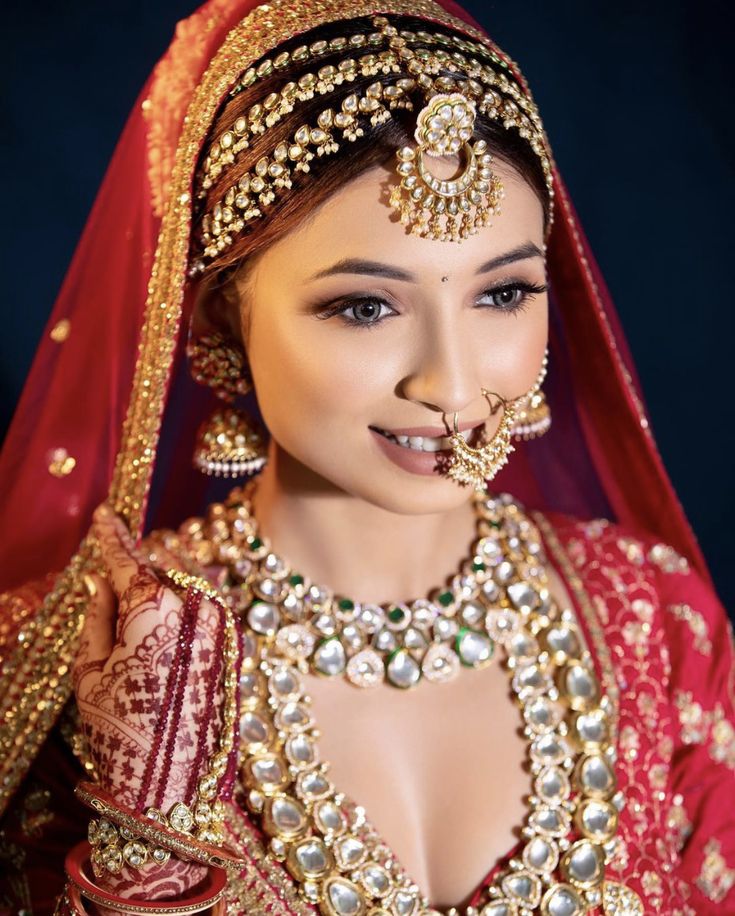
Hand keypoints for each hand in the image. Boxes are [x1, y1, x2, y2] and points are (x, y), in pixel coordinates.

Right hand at [73, 504, 227, 815]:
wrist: (171, 787)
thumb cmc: (120, 732)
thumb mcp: (90, 675)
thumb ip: (95, 619)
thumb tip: (99, 582)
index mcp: (154, 610)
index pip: (131, 561)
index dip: (114, 538)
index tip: (106, 515)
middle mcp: (196, 608)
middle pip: (162, 570)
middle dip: (139, 568)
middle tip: (117, 569)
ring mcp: (221, 626)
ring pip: (190, 584)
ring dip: (167, 581)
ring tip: (146, 601)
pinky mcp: (235, 646)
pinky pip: (211, 606)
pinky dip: (192, 600)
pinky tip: (176, 616)